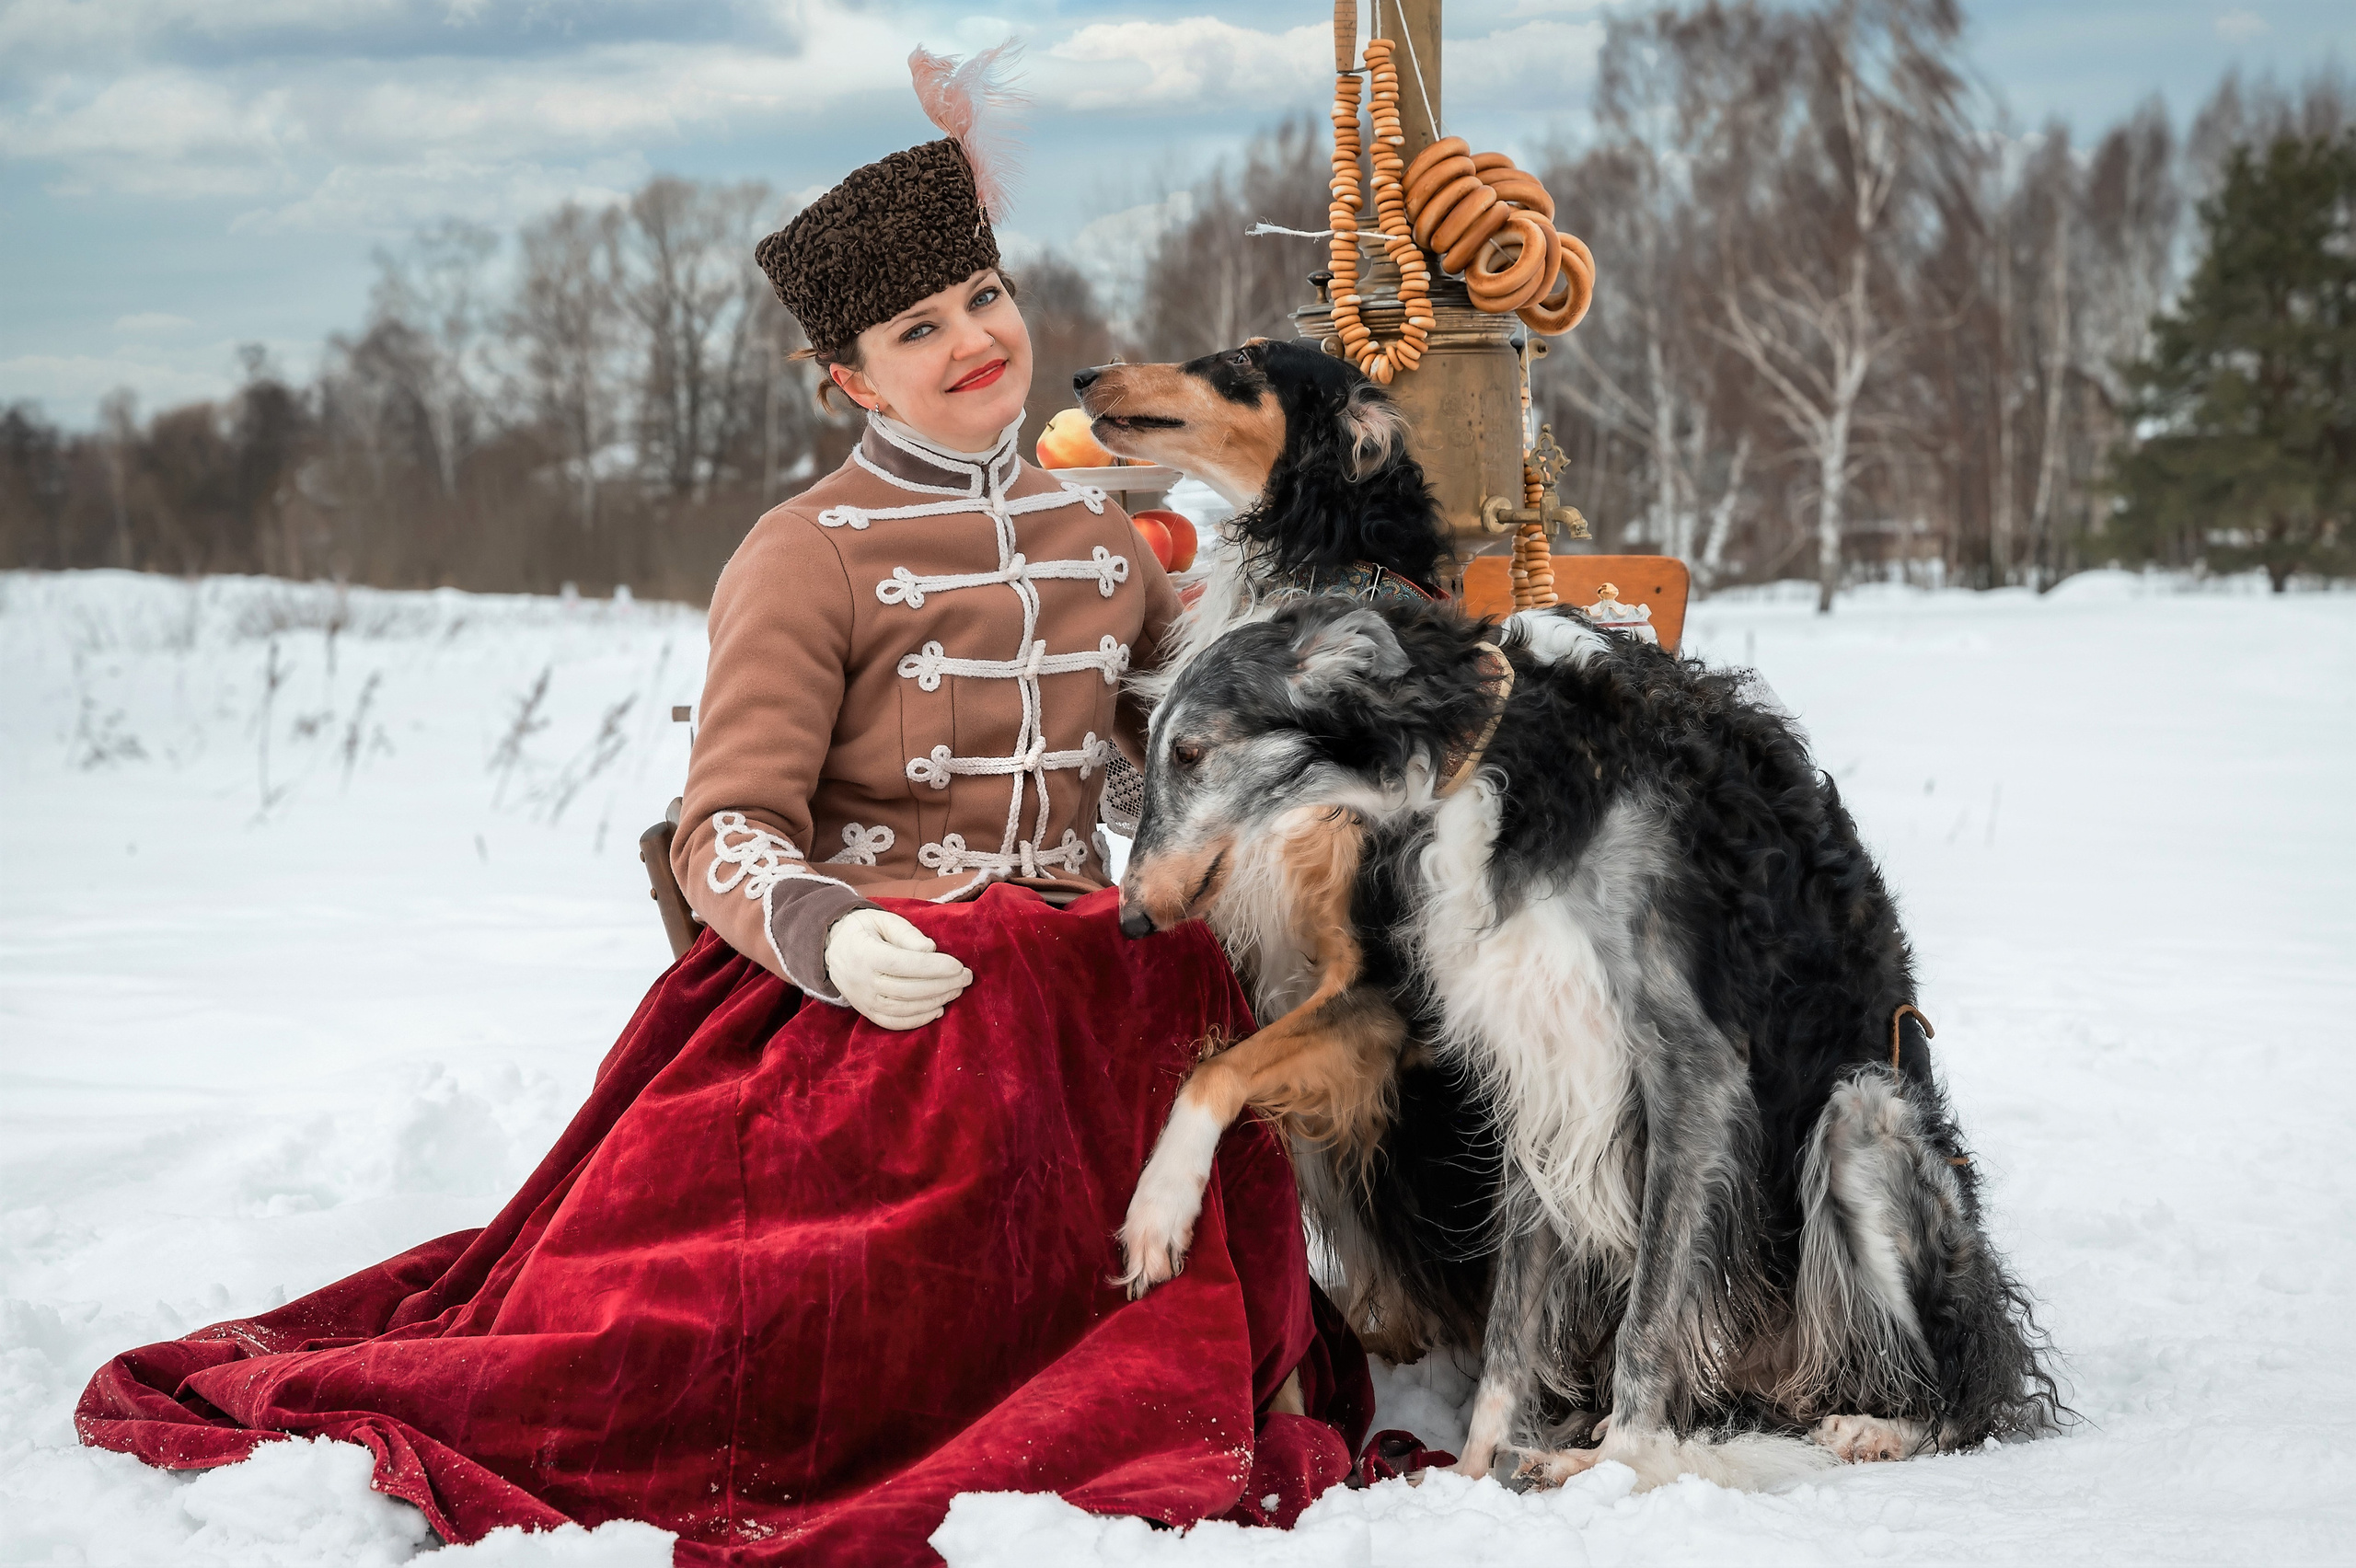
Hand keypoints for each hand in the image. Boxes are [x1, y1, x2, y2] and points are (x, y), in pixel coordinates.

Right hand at [823, 908, 972, 1028]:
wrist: (831, 948)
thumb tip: (930, 950)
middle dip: (943, 984)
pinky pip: (894, 1022)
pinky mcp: (866, 1012)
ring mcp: (863, 1000)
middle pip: (908, 989)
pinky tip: (938, 1009)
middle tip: (966, 977)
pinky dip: (918, 1019)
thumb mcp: (881, 919)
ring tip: (957, 990)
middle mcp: (862, 981)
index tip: (958, 965)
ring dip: (935, 1001)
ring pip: (904, 1008)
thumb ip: (906, 933)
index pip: (903, 964)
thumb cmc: (863, 930)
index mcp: (865, 954)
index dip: (934, 967)